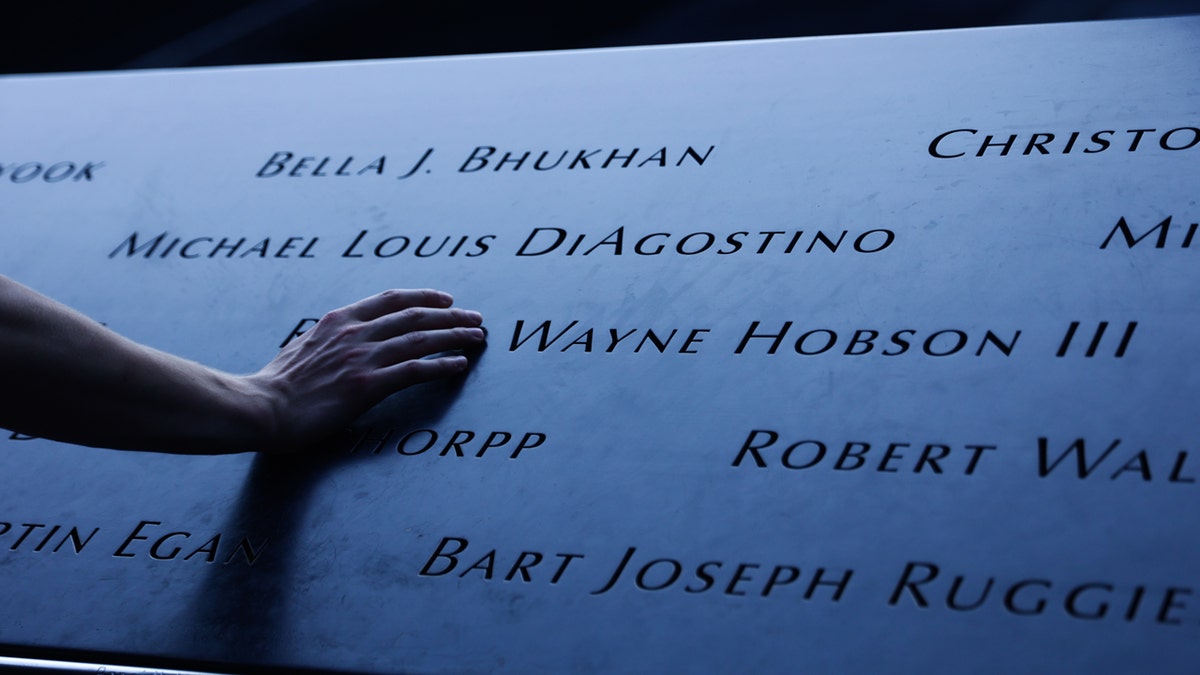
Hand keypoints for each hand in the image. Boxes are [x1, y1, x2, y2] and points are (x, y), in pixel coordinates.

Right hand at [248, 289, 484, 452]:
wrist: (260, 408)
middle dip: (451, 316)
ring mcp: (363, 358)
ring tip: (478, 338)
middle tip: (476, 318)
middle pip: (415, 316)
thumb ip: (328, 337)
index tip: (446, 300)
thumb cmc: (277, 385)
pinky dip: (442, 365)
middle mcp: (355, 333)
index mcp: (339, 320)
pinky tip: (459, 365)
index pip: (391, 299)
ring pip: (422, 339)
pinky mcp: (368, 385)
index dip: (424, 297)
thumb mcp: (302, 346)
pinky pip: (415, 370)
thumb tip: (340, 335)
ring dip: (455, 337)